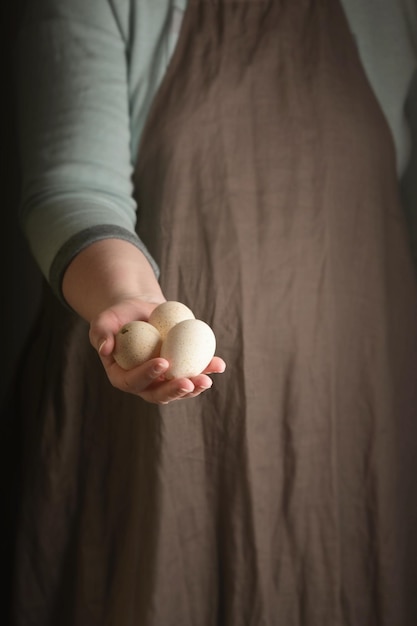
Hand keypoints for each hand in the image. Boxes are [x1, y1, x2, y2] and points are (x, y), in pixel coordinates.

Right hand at [89, 297, 225, 403]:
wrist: (140, 312)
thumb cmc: (118, 316)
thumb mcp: (104, 321)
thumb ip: (101, 333)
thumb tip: (105, 349)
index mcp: (123, 377)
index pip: (134, 381)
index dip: (148, 375)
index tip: (163, 362)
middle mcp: (144, 384)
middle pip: (159, 394)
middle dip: (175, 390)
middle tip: (189, 382)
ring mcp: (163, 380)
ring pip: (179, 388)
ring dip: (195, 386)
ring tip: (207, 378)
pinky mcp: (179, 371)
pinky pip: (193, 373)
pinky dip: (207, 369)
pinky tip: (219, 364)